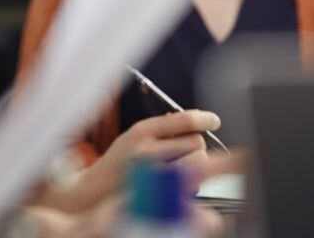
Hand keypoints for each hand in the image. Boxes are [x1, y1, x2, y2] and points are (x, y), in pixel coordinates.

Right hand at [39, 110, 219, 212]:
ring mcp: (156, 174)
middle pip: (196, 141)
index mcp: (141, 132)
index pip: (183, 120)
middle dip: (196, 145)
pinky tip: (172, 183)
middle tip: (184, 149)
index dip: (204, 118)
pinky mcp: (163, 194)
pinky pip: (193, 184)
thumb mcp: (135, 137)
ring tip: (176, 167)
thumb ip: (162, 129)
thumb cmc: (121, 162)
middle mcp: (149, 151)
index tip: (214, 120)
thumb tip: (196, 122)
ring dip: (194, 163)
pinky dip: (190, 182)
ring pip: (198, 162)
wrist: (98, 190)